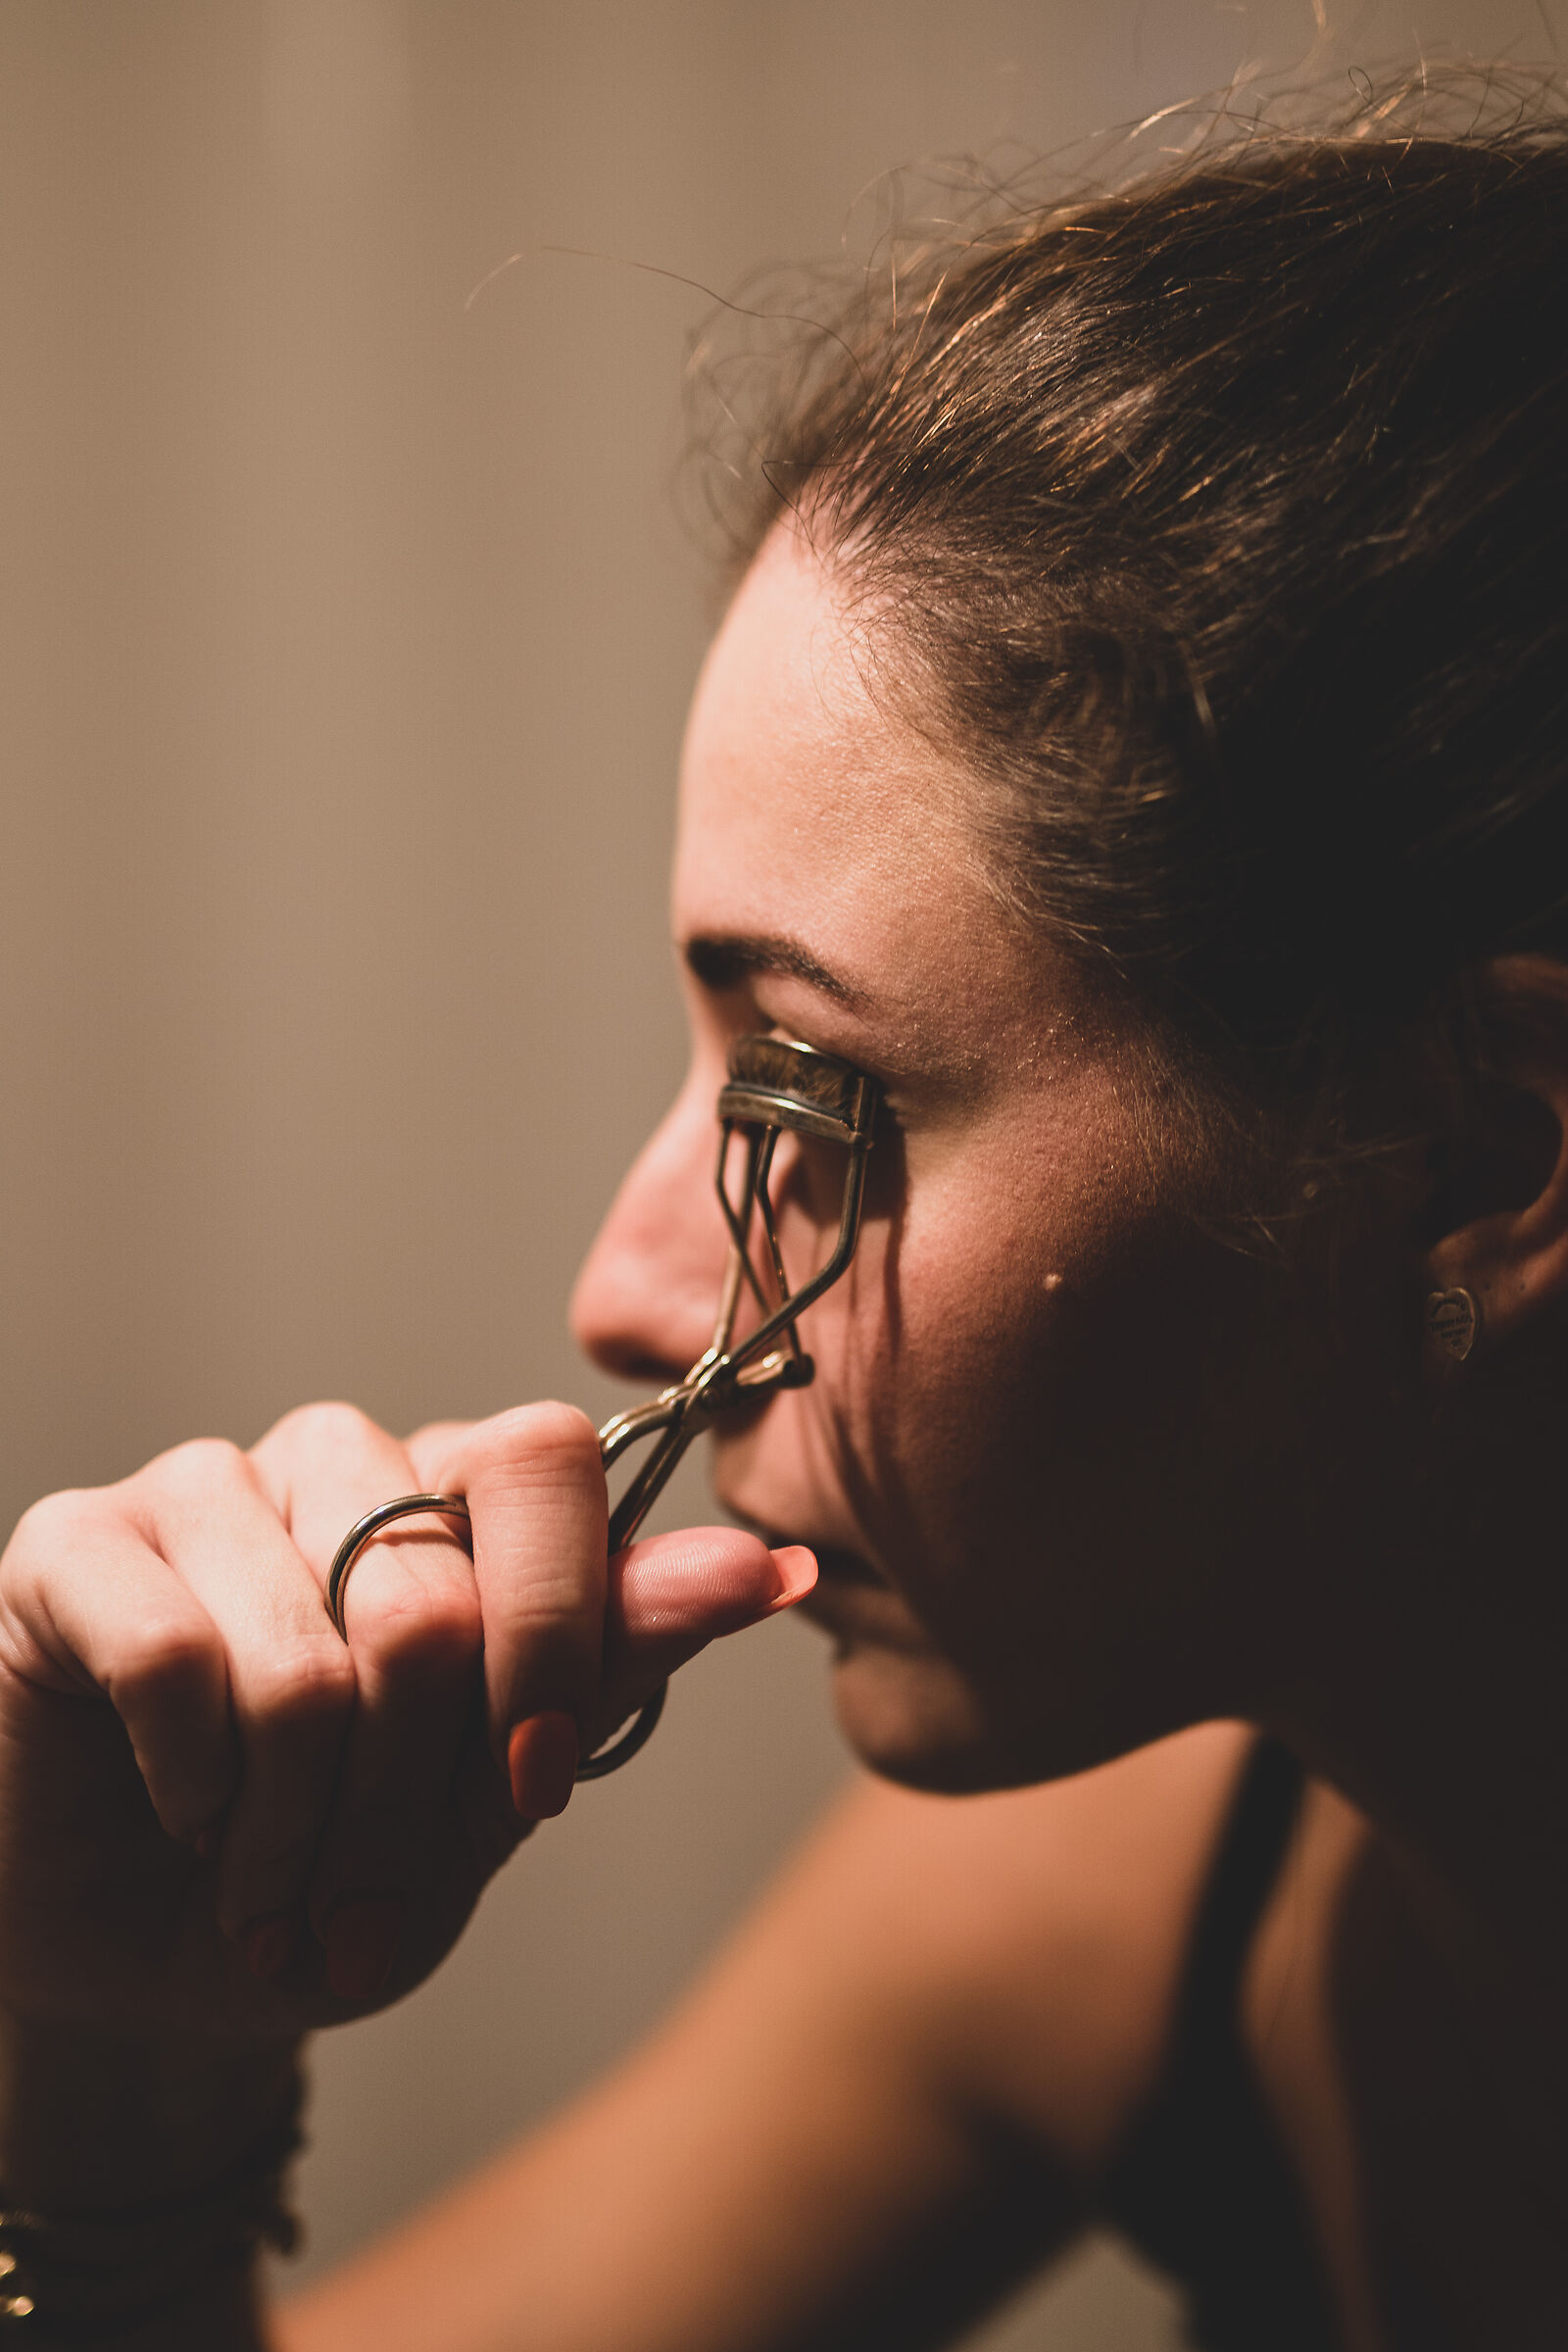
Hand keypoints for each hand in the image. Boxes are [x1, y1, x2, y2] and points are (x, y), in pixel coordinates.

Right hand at [0, 1401, 812, 2041]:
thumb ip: (616, 1660)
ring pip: (310, 1647)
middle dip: (415, 1800)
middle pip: (432, 1595)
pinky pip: (172, 1652)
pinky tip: (185, 1812)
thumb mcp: (502, 1791)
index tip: (537, 1788)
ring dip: (300, 1823)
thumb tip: (774, 1571)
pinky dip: (195, 1782)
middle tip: (367, 1902)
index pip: (550, 1461)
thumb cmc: (350, 1868)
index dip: (555, 1632)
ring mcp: (203, 1488)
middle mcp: (338, 1463)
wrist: (165, 1976)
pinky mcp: (74, 1545)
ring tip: (270, 1891)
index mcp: (457, 1496)